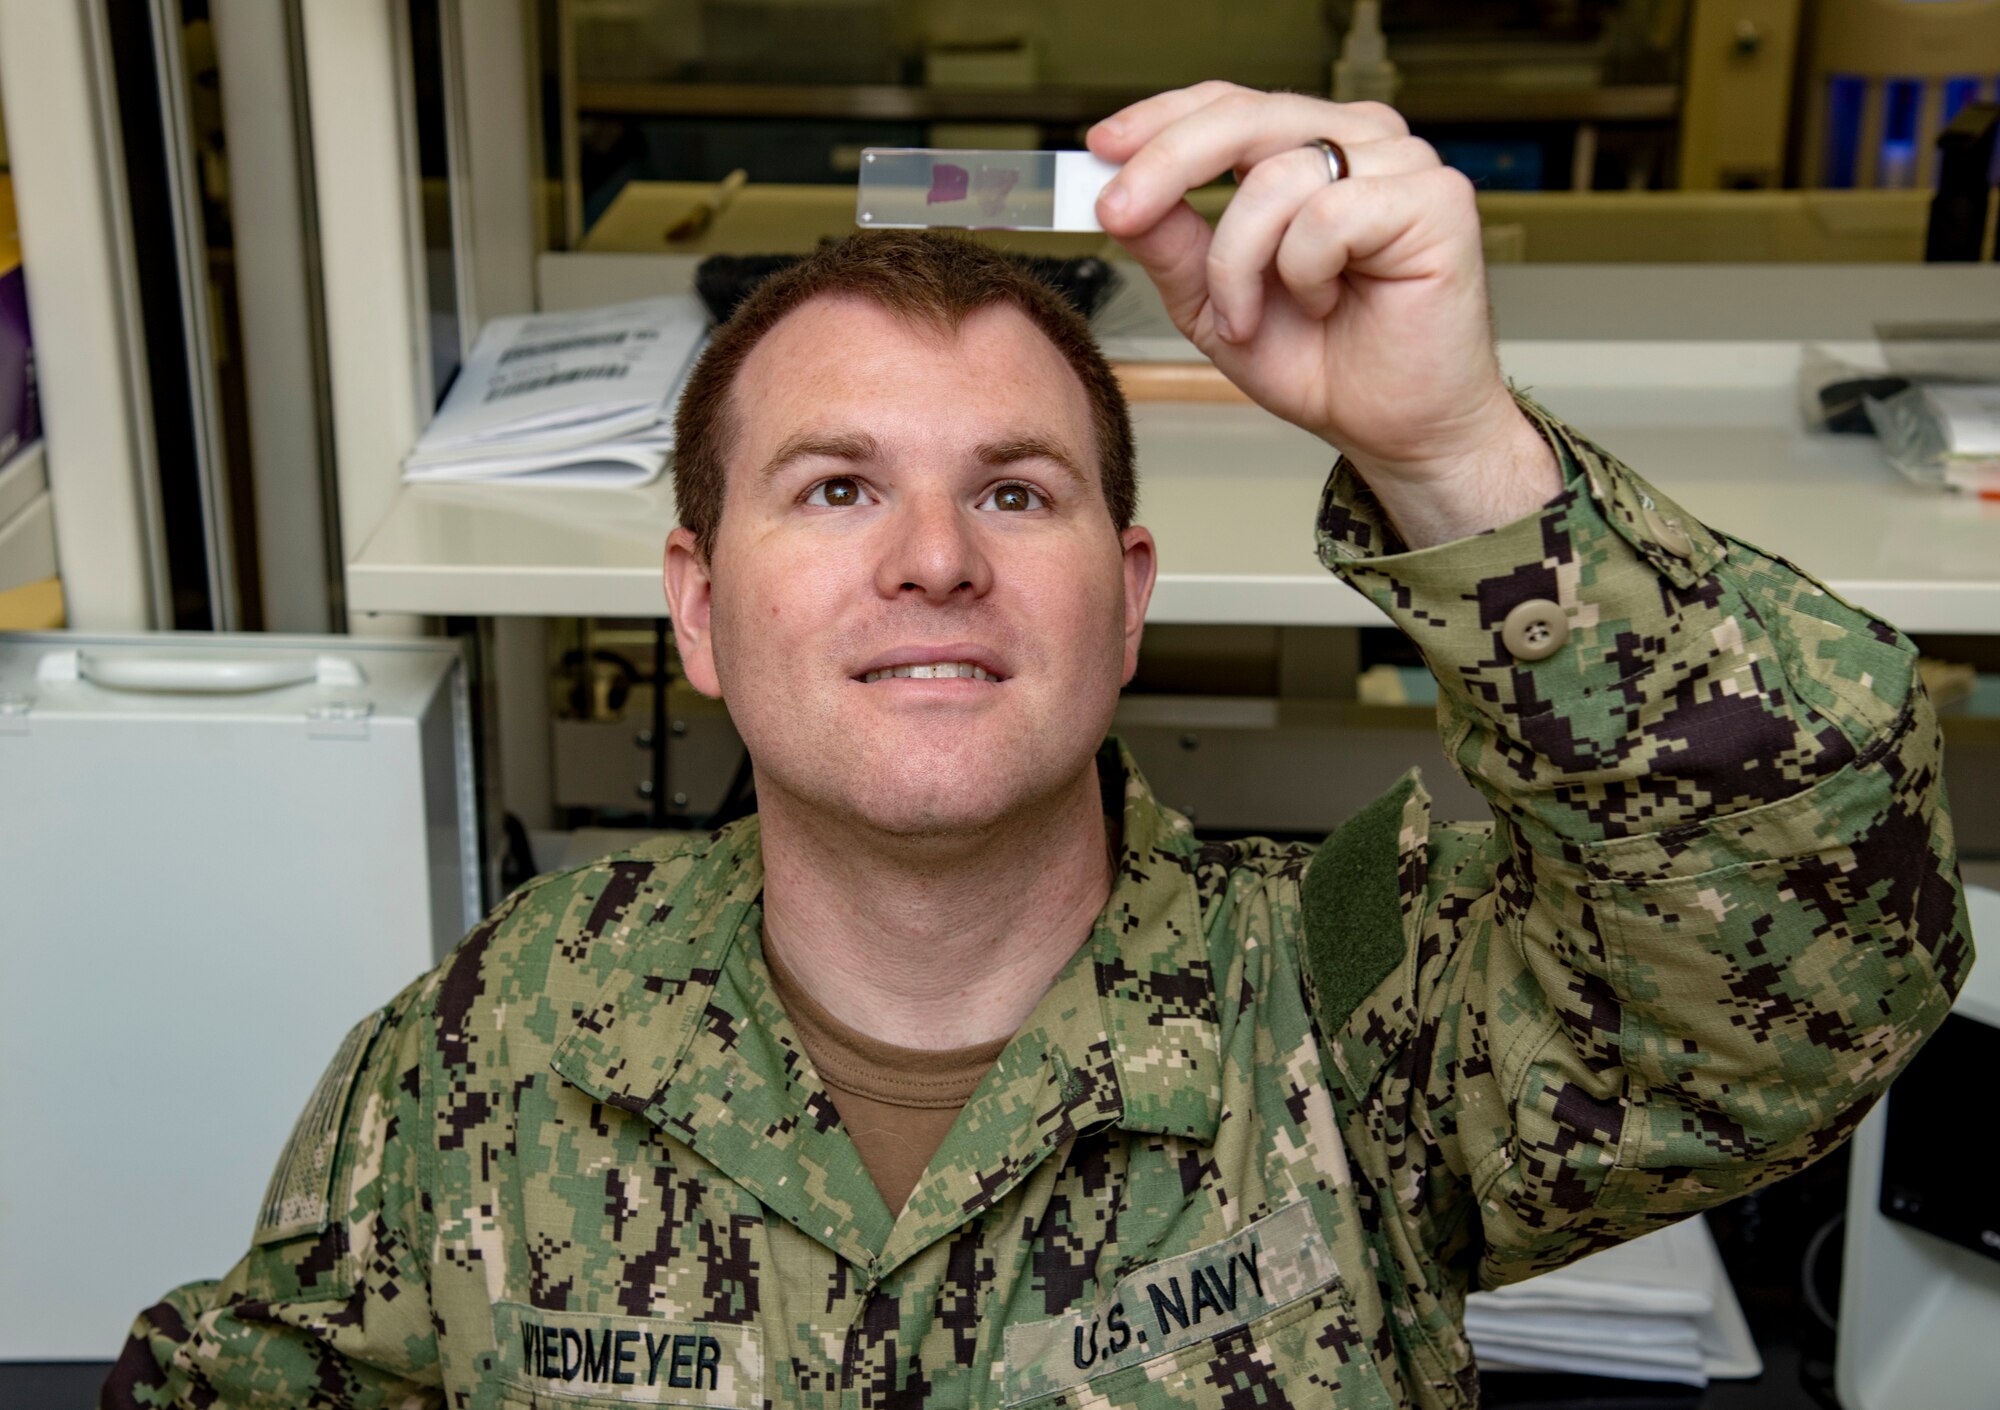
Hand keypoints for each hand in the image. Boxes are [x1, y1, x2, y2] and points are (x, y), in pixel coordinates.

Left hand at [1090, 83, 1557, 541]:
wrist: (1392, 429)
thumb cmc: (1323, 362)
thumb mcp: (1213, 302)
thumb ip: (1171, 244)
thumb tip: (1115, 193)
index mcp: (1312, 148)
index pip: (1227, 104)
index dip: (1159, 119)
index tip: (1099, 148)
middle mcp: (1360, 140)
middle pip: (1242, 117)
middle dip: (1165, 167)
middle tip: (1117, 212)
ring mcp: (1403, 163)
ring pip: (1276, 177)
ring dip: (1239, 263)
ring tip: (1251, 317)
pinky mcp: (1436, 199)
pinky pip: (1327, 214)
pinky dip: (1303, 272)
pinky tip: (1324, 306)